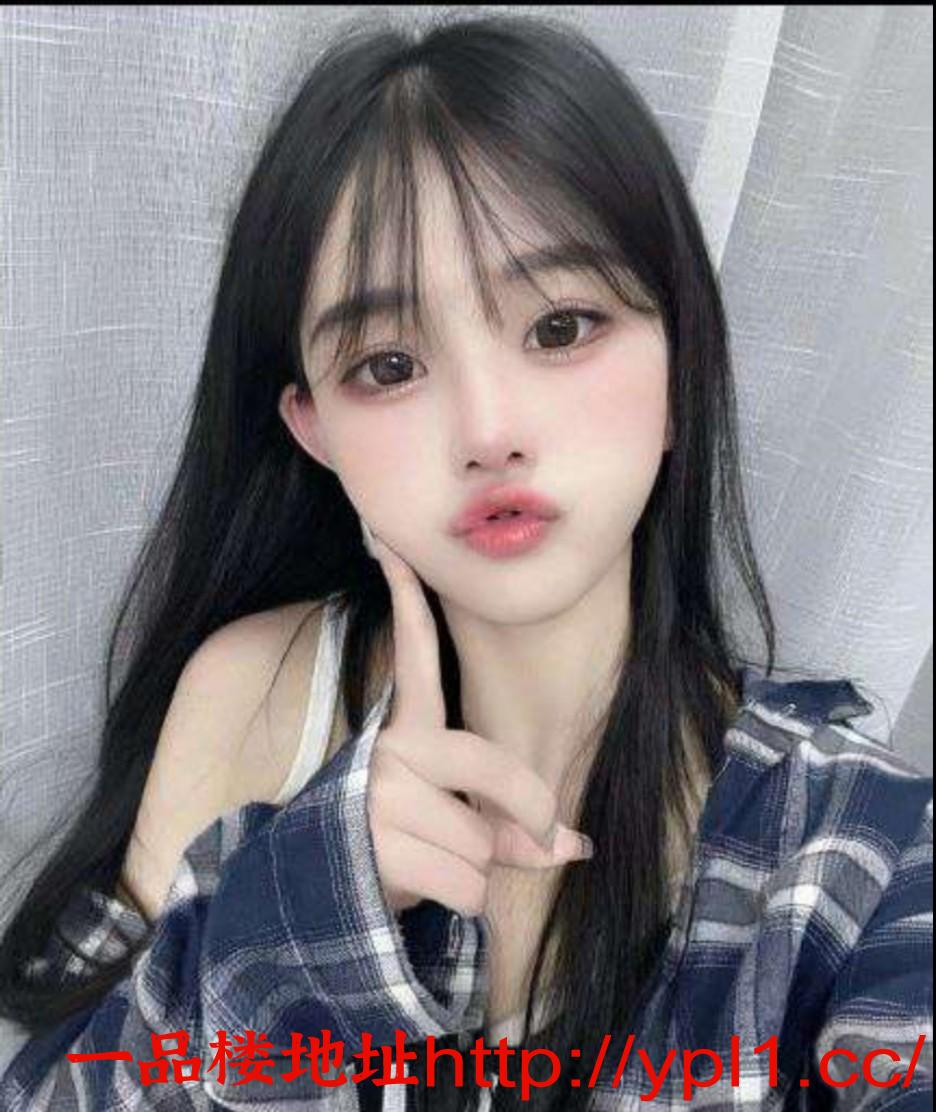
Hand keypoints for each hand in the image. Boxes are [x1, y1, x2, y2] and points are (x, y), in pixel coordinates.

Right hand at [362, 525, 592, 917]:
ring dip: (476, 873)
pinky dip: (464, 902)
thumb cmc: (407, 844)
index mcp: (407, 728)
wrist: (332, 897)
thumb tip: (581, 846)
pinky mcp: (381, 843)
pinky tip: (418, 888)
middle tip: (531, 834)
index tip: (389, 543)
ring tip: (428, 864)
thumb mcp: (456, 819)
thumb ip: (516, 822)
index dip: (408, 599)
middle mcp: (393, 748)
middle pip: (498, 771)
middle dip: (526, 815)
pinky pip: (469, 881)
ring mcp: (383, 793)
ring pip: (486, 842)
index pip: (415, 657)